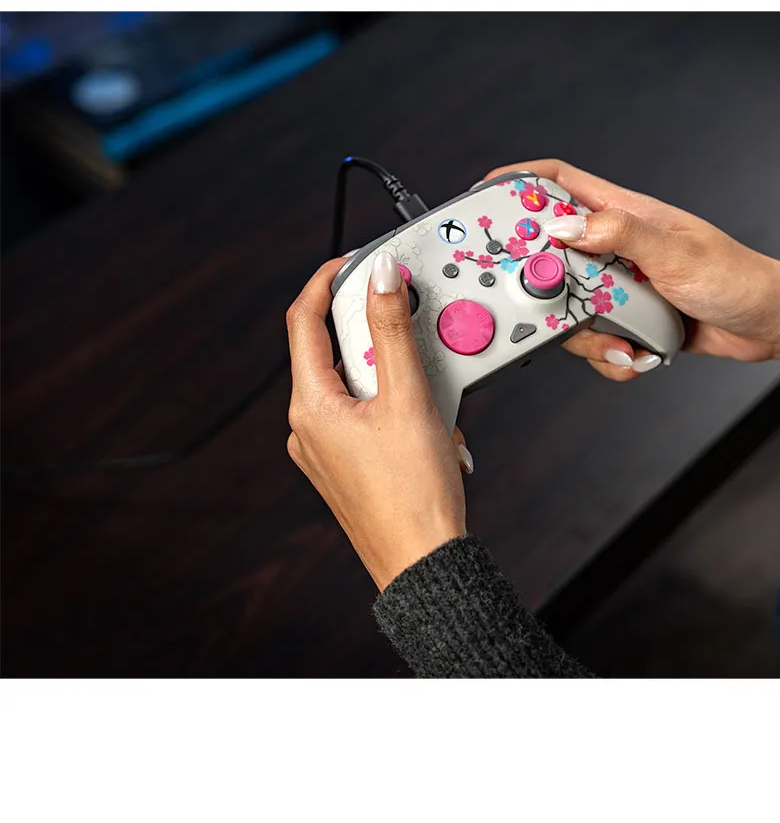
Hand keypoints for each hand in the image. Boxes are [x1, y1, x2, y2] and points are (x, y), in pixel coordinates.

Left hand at [286, 252, 469, 590]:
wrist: (423, 562)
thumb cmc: (413, 493)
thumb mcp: (408, 399)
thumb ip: (393, 331)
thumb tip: (382, 279)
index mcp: (310, 405)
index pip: (304, 319)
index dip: (327, 280)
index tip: (354, 261)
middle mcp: (308, 426)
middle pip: (335, 350)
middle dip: (380, 337)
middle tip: (414, 334)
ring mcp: (326, 449)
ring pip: (356, 384)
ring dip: (396, 376)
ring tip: (432, 399)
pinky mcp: (347, 464)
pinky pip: (366, 414)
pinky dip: (397, 405)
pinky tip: (430, 425)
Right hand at [483, 159, 779, 377]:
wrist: (768, 326)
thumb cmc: (737, 278)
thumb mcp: (676, 253)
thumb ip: (618, 235)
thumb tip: (562, 226)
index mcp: (624, 215)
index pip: (560, 183)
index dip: (520, 182)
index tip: (484, 195)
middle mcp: (615, 248)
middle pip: (550, 254)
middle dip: (543, 285)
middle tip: (546, 304)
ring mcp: (618, 286)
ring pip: (568, 307)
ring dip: (586, 336)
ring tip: (620, 344)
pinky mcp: (627, 320)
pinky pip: (595, 340)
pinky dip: (610, 357)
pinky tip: (636, 356)